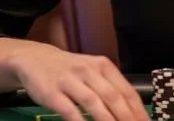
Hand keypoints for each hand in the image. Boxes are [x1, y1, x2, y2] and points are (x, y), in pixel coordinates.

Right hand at [9, 43, 148, 120]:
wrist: (35, 58)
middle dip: (126, 118)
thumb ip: (110, 87)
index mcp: (103, 66)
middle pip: (112, 97)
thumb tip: (132, 111)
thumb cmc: (70, 69)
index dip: (138, 110)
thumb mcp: (93, 71)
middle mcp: (89, 71)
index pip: (126, 90)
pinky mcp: (52, 92)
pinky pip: (69, 110)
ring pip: (93, 103)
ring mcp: (70, 81)